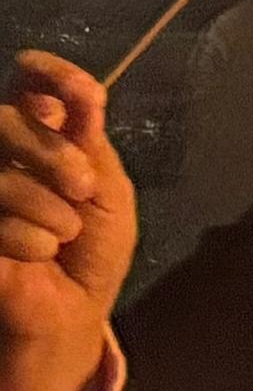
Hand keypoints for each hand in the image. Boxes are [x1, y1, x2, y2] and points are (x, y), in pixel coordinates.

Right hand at [0, 53, 134, 390]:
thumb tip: (83, 94)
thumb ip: (89, 142)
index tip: (71, 86)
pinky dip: (26, 239)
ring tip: (62, 236)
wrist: (69, 314)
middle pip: (5, 119)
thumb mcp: (104, 191)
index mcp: (35, 139)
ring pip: (0, 174)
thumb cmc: (88, 253)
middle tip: (82, 187)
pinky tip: (37, 256)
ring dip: (46, 207)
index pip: (28, 88)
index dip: (50, 76)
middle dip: (51, 151)